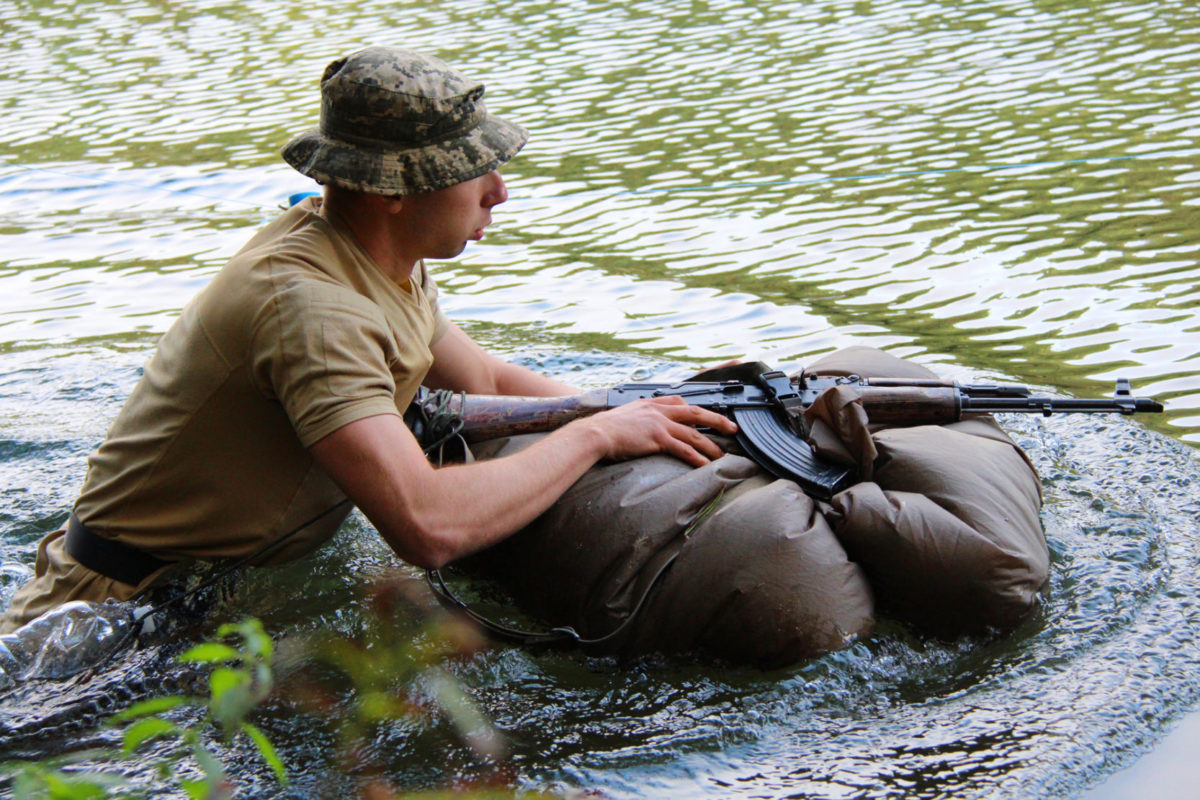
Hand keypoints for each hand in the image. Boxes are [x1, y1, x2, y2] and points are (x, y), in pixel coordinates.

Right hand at [581, 396, 737, 466]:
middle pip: (696, 413)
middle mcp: (658, 411)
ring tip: (722, 456)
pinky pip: (684, 450)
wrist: (595, 433)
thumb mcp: (624, 415)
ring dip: (711, 445)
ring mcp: (660, 424)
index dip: (695, 409)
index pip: (679, 401)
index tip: (707, 416)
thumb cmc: (604, 429)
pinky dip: (698, 458)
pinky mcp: (658, 439)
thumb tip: (639, 426)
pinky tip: (706, 465)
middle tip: (732, 428)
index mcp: (650, 403)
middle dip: (717, 420)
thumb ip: (637, 417)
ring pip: (694, 434)